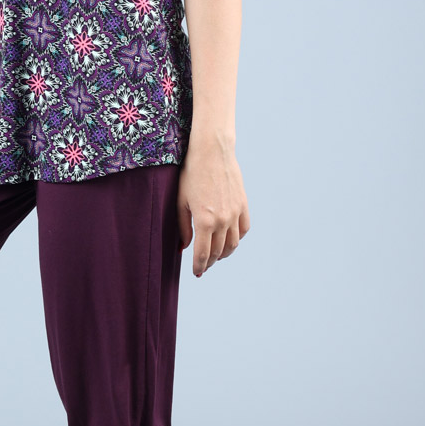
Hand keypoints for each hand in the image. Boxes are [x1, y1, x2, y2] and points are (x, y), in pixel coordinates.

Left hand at [177, 141, 249, 276]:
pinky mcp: (243, 205)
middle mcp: (223, 220)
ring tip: (216, 256)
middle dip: (210, 262)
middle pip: (219, 252)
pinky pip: (244, 229)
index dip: (199, 267)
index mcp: (205, 221)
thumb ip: (183, 227)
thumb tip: (183, 247)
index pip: (203, 254)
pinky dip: (237, 238)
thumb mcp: (180, 201)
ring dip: (225, 254)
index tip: (196, 273)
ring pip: (233, 244)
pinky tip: (230, 239)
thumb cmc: (190, 175)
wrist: (212, 152)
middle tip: (203, 266)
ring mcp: (235, 213)